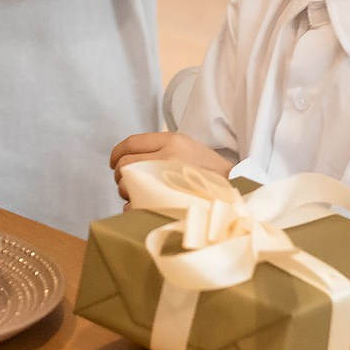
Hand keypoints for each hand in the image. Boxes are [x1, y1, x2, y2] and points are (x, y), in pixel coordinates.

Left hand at [108, 131, 233, 197]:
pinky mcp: (165, 202)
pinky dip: (132, 208)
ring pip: (127, 185)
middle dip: (122, 176)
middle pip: (125, 164)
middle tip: (129, 183)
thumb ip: (162, 149)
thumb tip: (130, 160)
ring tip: (140, 195)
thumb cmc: (211, 174)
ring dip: (127, 192)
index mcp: (172, 141)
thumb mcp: (190, 148)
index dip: (117, 153)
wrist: (236, 193)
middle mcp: (167, 157)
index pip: (131, 143)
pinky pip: (134, 206)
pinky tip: (142, 208)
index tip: (114, 162)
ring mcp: (165, 180)